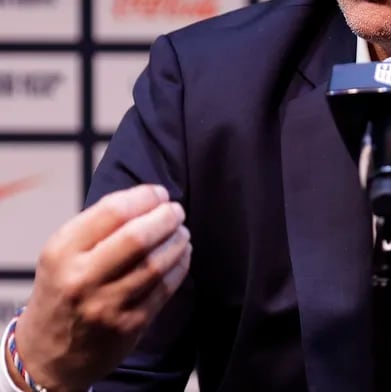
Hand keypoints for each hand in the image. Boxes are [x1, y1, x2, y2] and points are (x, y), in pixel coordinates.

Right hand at [8, 184, 190, 391]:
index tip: (159, 194)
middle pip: (138, 237)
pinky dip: (180, 265)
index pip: (113, 211)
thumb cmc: (63, 290)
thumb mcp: (63, 252)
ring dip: (177, 240)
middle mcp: (82, 278)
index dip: (145, 197)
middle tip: (176, 211)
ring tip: (181, 232)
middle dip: (166, 217)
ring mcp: (106, 305)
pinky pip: (165, 287)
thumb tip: (148, 197)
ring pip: (156, 263)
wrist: (49, 354)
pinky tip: (182, 254)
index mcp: (63, 251)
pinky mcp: (129, 325)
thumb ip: (99, 223)